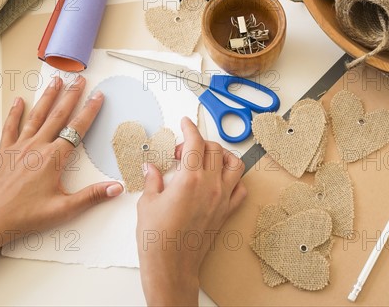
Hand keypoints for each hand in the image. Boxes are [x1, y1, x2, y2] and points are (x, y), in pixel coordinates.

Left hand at [0, 75, 123, 305]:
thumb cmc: (26, 216)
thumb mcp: (64, 209)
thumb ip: (92, 196)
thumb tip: (117, 188)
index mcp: (54, 158)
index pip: (77, 129)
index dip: (90, 111)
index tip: (98, 96)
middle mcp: (37, 147)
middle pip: (58, 115)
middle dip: (71, 96)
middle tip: (80, 80)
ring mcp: (19, 147)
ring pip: (37, 116)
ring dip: (48, 97)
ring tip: (56, 81)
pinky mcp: (5, 152)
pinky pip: (11, 127)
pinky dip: (15, 113)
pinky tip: (19, 101)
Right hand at [137, 117, 246, 305]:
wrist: (171, 265)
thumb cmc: (158, 238)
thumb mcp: (147, 203)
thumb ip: (152, 180)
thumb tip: (151, 169)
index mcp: (190, 179)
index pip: (194, 143)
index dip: (190, 128)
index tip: (185, 123)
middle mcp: (210, 186)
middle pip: (214, 149)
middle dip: (199, 142)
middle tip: (182, 150)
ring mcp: (222, 199)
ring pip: (235, 165)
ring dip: (222, 156)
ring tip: (208, 158)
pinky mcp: (226, 212)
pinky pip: (240, 189)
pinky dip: (234, 180)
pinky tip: (221, 181)